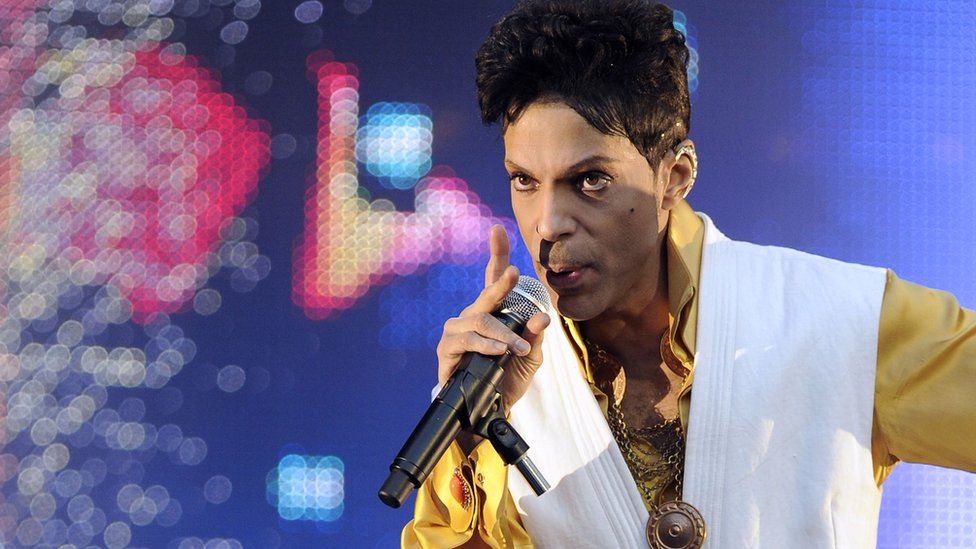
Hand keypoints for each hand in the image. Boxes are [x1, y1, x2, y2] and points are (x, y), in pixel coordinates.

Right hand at [436, 225, 549, 452]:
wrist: (491, 410)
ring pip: (480, 321)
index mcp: (493, 313)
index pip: (494, 280)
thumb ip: (535, 337)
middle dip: (500, 282)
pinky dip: (486, 345)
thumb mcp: (531, 357)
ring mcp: (458, 331)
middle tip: (514, 273)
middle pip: (486, 294)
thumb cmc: (509, 378)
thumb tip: (543, 318)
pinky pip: (468, 340)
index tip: (498, 230)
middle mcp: (473, 317)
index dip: (496, 254)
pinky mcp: (448, 349)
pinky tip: (498, 351)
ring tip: (518, 349)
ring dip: (503, 335)